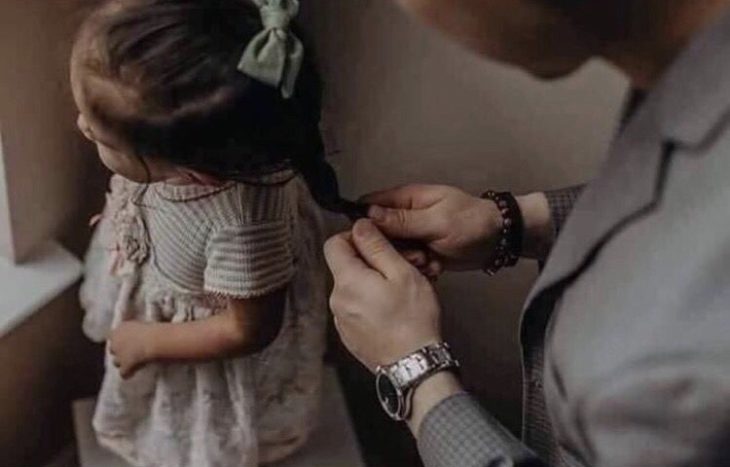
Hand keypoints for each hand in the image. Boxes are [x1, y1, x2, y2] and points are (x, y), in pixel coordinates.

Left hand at [109, 321, 154, 378]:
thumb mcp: (144, 326)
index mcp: (121, 328)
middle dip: (120, 352)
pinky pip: (123, 373)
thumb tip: (141, 335)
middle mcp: (116, 340)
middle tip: (132, 354)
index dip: (122, 340)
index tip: (131, 342)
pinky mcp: (124, 366)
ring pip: (116, 362)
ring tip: (134, 364)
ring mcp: (118, 354)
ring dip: (123, 363)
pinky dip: (128, 373)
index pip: (114, 335)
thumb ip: (138, 330)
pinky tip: (134, 373)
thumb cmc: (155, 329)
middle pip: (113, 349)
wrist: (155, 341)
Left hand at [325, 219, 442, 370]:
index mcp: (346, 281)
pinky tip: (395, 309)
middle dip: (374, 261)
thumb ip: (377, 246)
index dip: (356, 237)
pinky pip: (357, 308)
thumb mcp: (401, 272)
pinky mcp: (350, 335)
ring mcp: (342, 320)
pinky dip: (373, 302)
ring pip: (354, 287)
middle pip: (346, 266)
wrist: (415, 365)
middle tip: (405, 266)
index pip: (334, 243)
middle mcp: (337, 300)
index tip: (379, 243)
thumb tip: (360, 225)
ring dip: (375, 282)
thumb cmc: (413, 319)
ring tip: (404, 290)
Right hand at [363, 185, 501, 271]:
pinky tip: (433, 267)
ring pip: (393, 250)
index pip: (370, 205)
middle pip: (378, 233)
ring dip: (407, 260)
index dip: (363, 223)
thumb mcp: (437, 221)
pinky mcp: (421, 250)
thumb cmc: (472, 223)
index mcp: (407, 198)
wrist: (498, 241)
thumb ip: (403, 219)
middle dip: (391, 248)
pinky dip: (418, 267)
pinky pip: (407, 261)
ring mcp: (413, 234)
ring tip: (427, 261)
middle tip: (413, 254)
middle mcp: (406, 215)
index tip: (368, 242)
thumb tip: (369, 215)